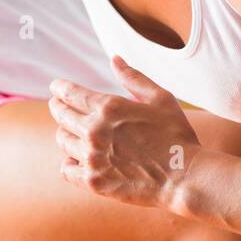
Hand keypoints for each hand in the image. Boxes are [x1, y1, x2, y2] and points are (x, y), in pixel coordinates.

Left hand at [49, 56, 201, 209]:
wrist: (185, 178)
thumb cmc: (176, 135)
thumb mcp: (161, 99)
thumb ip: (134, 78)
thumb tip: (114, 58)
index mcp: (109, 108)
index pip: (70, 93)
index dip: (60, 88)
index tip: (56, 87)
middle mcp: (95, 131)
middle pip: (61, 115)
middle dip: (58, 107)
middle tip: (59, 106)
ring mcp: (92, 158)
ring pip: (62, 141)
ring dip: (66, 134)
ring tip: (73, 132)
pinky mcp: (94, 182)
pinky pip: (66, 170)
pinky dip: (69, 163)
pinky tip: (76, 159)